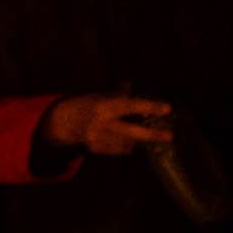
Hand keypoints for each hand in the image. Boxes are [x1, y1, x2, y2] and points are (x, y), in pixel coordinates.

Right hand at [43, 92, 176, 158]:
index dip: (149, 106)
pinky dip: (126, 146)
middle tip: (170, 136)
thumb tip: (130, 82)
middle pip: (132, 132)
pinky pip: (118, 150)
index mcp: (104, 106)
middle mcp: (102, 123)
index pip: (130, 105)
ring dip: (138, 140)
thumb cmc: (85, 104)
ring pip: (127, 143)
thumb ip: (116, 92)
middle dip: (151, 135)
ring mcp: (98, 138)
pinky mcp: (96, 149)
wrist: (62, 122)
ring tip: (147, 136)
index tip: (167, 108)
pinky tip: (129, 143)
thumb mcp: (99, 94)